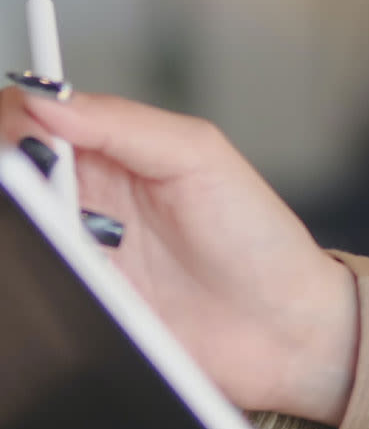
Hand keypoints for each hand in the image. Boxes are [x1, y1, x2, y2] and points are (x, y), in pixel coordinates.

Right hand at [0, 86, 359, 424]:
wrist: (282, 328)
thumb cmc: (255, 235)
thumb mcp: (199, 157)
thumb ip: (124, 124)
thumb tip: (46, 100)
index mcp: (107, 150)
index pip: (26, 119)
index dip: (11, 123)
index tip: (22, 142)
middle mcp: (76, 199)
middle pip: (8, 174)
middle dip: (9, 177)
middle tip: (29, 187)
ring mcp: (67, 255)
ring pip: (9, 230)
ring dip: (15, 223)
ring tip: (63, 232)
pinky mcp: (66, 306)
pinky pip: (22, 284)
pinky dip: (22, 272)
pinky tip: (52, 270)